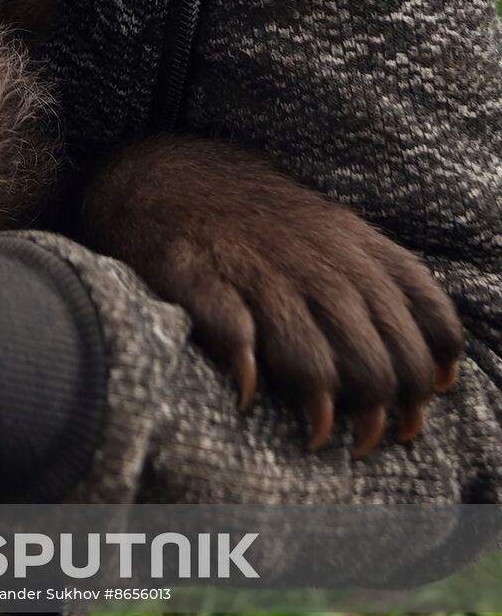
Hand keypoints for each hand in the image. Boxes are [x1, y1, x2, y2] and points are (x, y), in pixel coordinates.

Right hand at [84, 136, 463, 456]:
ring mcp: (260, 271)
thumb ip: (390, 289)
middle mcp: (319, 264)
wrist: (172, 174)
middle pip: (375, 355)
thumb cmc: (264, 222)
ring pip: (314, 356)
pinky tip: (248, 396)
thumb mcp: (340, 235)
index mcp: (360, 250)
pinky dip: (244, 372)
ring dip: (321, 408)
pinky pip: (234, 332)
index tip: (415, 414)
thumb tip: (444, 371)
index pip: (425, 323)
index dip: (428, 379)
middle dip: (379, 410)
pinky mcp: (201, 277)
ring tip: (317, 438)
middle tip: (367, 441)